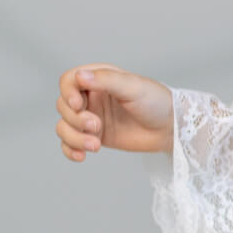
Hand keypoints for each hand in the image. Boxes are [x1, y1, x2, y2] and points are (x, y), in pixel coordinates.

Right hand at [56, 64, 173, 160]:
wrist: (170, 128)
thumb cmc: (156, 102)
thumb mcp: (133, 87)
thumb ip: (107, 80)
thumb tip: (79, 76)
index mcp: (100, 78)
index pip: (69, 80)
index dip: (67, 92)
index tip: (78, 104)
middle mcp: (92, 97)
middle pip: (63, 105)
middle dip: (75, 118)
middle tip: (97, 125)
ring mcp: (91, 117)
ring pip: (64, 126)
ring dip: (74, 137)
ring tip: (95, 145)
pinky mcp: (94, 136)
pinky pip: (70, 143)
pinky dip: (70, 149)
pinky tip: (82, 156)